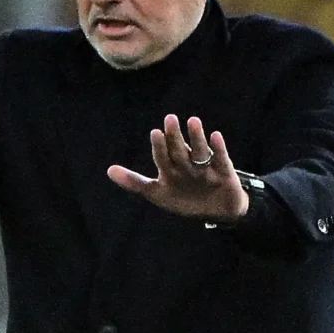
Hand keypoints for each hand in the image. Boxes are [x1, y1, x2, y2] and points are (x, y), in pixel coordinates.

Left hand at [107, 114, 248, 222]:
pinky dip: (219, 149)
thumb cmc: (184, 200)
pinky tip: (215, 136)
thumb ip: (134, 182)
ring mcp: (205, 168)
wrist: (217, 213)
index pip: (162, 156)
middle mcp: (187, 165)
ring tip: (193, 121)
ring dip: (196, 138)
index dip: (159, 146)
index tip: (155, 133)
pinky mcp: (224, 173)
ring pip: (199, 152)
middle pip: (179, 151)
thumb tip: (108, 170)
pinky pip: (222, 159)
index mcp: (171, 169)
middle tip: (170, 119)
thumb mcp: (158, 193)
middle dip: (175, 137)